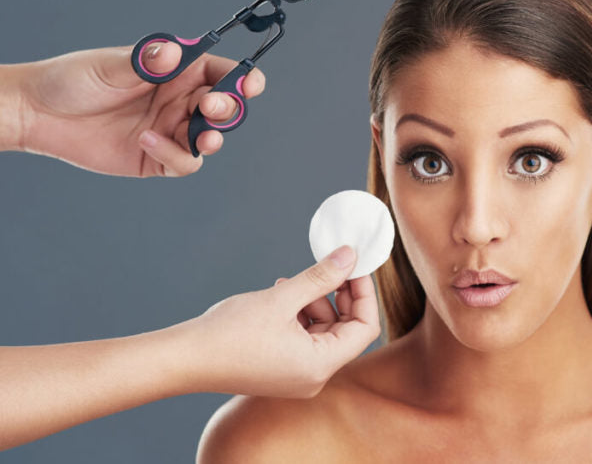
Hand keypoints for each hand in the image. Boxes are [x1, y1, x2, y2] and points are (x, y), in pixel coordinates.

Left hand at [14, 43, 264, 176]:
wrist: (38, 114)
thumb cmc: (73, 81)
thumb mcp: (111, 66)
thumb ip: (147, 61)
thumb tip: (173, 52)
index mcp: (177, 71)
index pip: (222, 72)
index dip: (243, 78)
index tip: (249, 84)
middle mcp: (180, 100)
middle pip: (224, 107)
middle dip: (227, 108)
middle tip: (211, 108)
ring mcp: (171, 129)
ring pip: (211, 137)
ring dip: (213, 136)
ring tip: (202, 136)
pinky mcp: (157, 158)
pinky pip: (184, 162)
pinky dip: (174, 155)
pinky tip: (147, 140)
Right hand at [182, 246, 379, 397]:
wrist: (184, 359)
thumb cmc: (228, 333)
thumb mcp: (282, 298)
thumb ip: (321, 276)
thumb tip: (350, 256)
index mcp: (320, 366)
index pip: (365, 328)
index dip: (364, 294)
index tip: (355, 266)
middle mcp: (313, 377)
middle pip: (346, 330)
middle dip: (339, 296)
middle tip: (329, 266)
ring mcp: (297, 376)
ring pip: (324, 331)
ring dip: (315, 302)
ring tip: (291, 283)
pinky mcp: (282, 370)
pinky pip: (305, 339)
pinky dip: (300, 315)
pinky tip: (282, 295)